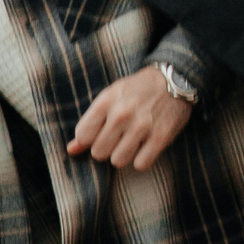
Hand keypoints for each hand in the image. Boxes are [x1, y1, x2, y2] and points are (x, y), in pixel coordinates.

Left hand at [66, 66, 190, 170]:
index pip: (83, 136)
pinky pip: (141, 164)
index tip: (100, 133)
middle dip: (107, 149)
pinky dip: (142, 160)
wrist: (173, 79)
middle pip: (99, 153)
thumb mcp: (109, 99)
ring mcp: (142, 126)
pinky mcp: (161, 137)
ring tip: (132, 142)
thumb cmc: (136, 91)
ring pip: (118, 161)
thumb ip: (90, 124)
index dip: (90, 139)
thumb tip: (71, 150)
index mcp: (105, 102)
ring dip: (124, 156)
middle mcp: (121, 114)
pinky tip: (146, 147)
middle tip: (118, 138)